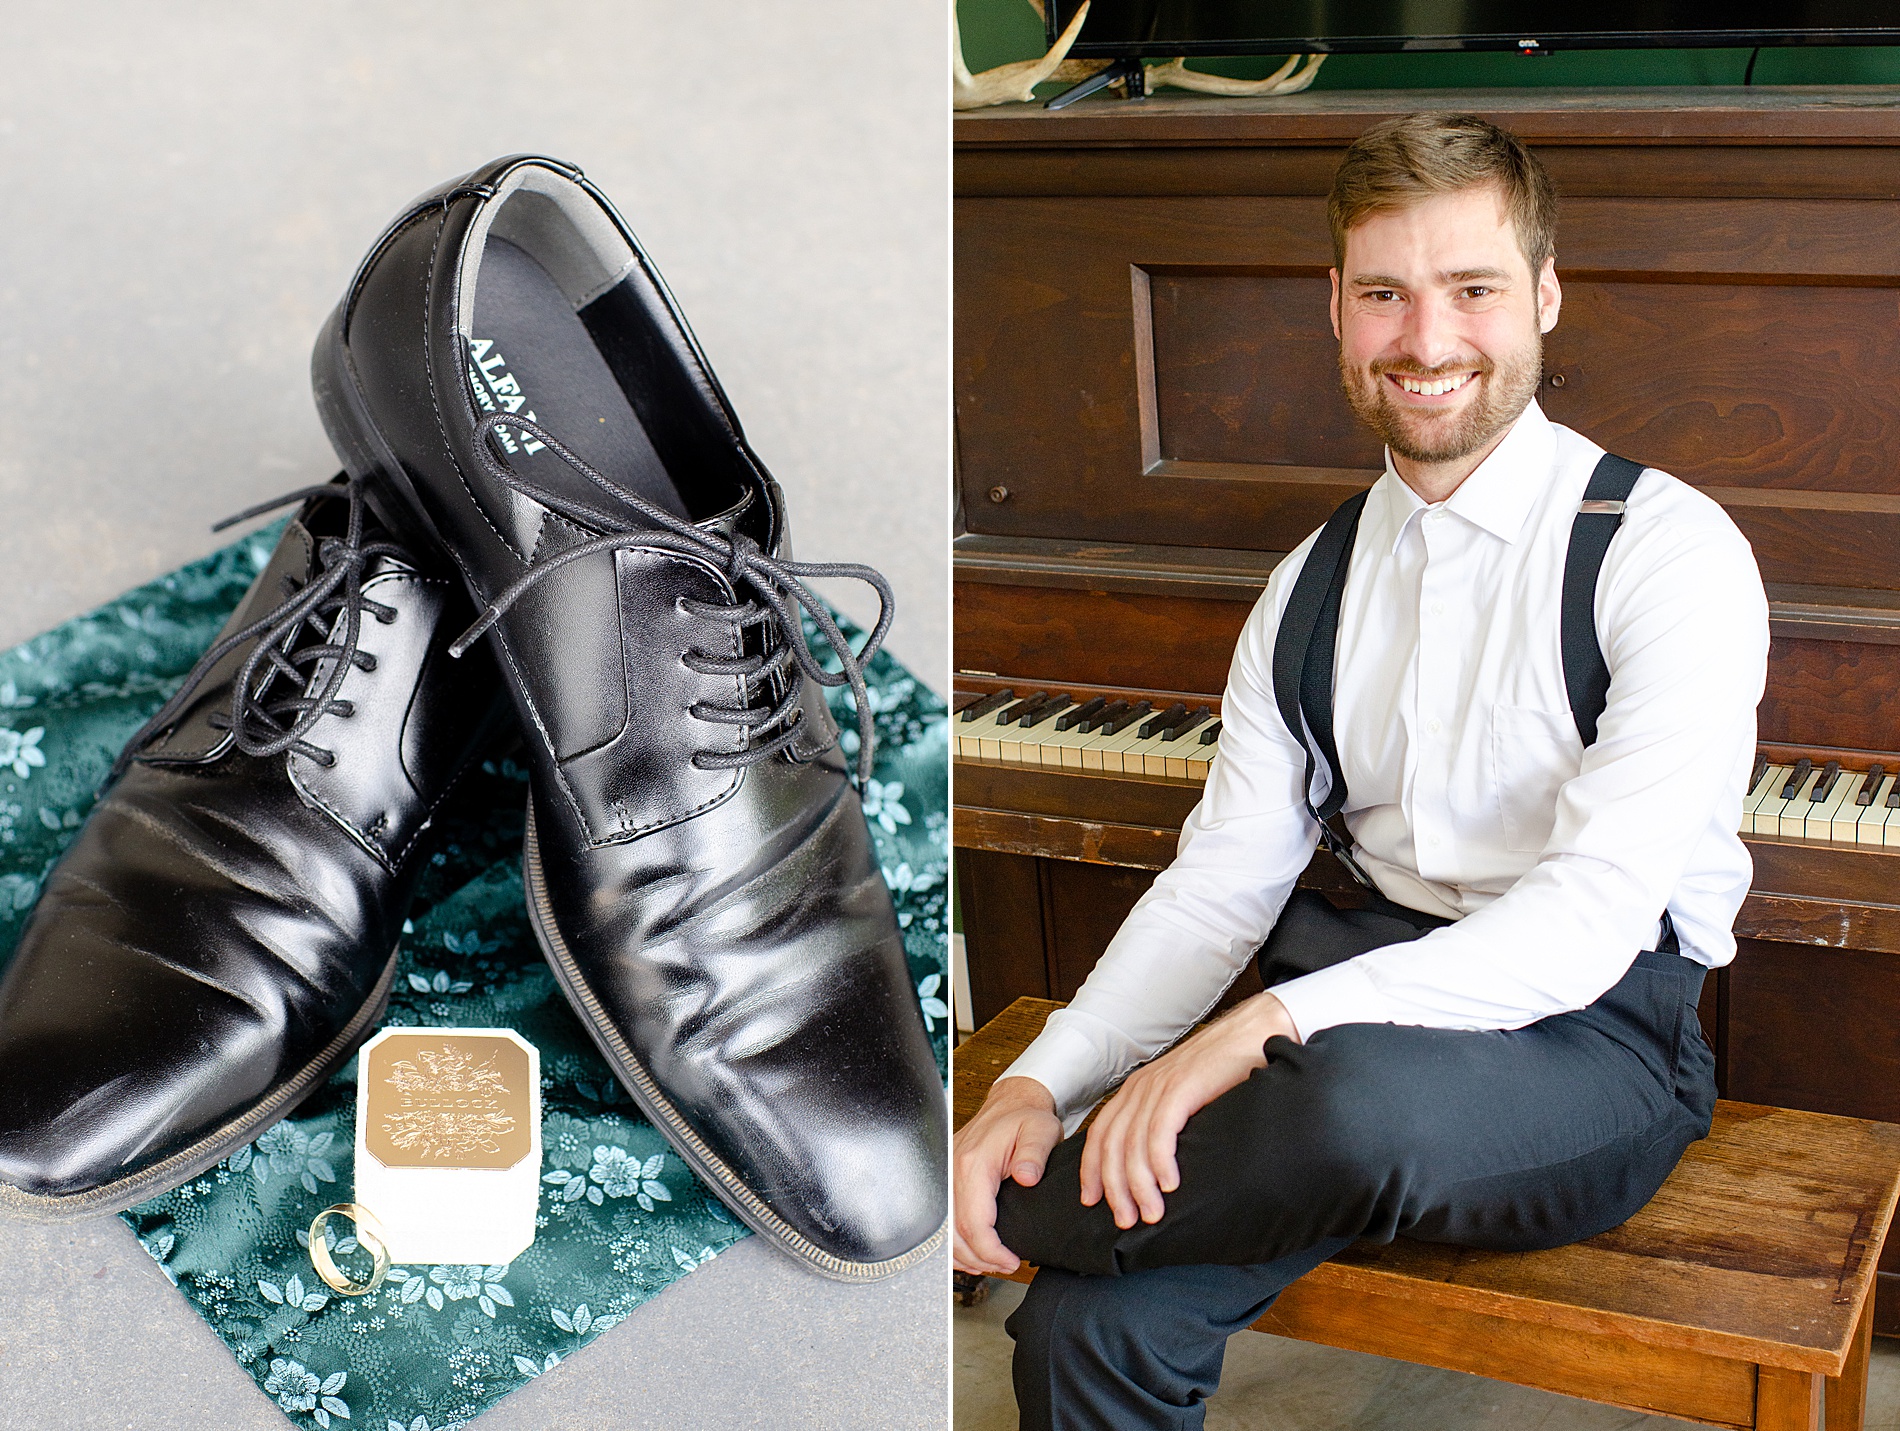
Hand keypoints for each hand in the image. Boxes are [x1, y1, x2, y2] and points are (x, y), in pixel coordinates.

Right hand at [952, 1075, 1063, 1274]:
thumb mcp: (1041, 1131)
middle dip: (980, 1259)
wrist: (1010, 1104)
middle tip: (1007, 1266)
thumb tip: (1027, 1178)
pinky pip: (944, 1222)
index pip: (974, 1223)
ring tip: (992, 1264)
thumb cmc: (1026, 1119)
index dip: (991, 1251)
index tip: (1012, 1261)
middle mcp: (953, 1171)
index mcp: (974, 1164)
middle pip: (956, 1234)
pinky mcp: (948, 1180)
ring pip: (946, 1232)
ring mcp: (947, 1176)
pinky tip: (971, 1253)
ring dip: (966, 1255)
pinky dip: (955, 1244)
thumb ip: (1035, 1154)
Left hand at [1079, 992, 1299, 1230]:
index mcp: (1136, 1090)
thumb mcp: (1185, 1099)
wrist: (1254, 1034)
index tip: (1091, 1201)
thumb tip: (1159, 1169)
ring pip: (1133, 1144)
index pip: (1100, 1134)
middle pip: (1111, 1144)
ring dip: (1139, 1185)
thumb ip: (1167, 1124)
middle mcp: (1141, 1087)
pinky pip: (1160, 1132)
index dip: (1091, 1170)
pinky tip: (1170, 1186)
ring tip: (1150, 1214)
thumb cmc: (1225, 1072)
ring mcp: (1159, 1086)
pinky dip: (1161, 1163)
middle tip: (1125, 1221)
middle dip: (1114, 1187)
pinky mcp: (1182, 1087)